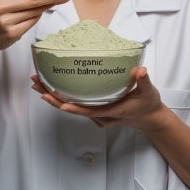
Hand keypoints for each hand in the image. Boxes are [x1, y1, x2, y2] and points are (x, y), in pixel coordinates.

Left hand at [33, 67, 165, 129]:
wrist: (151, 119)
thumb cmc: (149, 105)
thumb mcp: (149, 92)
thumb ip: (144, 80)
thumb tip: (140, 70)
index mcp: (113, 111)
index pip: (90, 111)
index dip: (74, 108)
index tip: (60, 103)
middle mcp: (102, 116)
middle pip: (73, 109)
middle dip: (54, 99)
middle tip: (38, 86)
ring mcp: (98, 116)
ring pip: (72, 108)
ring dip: (55, 98)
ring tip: (40, 85)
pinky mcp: (97, 113)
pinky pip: (77, 107)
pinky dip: (64, 99)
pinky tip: (55, 91)